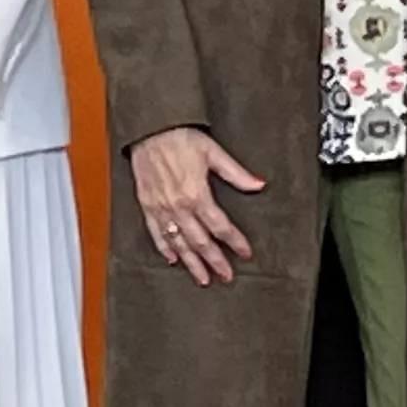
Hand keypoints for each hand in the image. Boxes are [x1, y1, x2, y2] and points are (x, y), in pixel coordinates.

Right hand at [130, 125, 263, 285]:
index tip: (245, 253)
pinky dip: (164, 248)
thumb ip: (236, 174)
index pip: (220, 226)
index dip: (234, 241)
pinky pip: (156, 233)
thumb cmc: (181, 137)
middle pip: (200, 241)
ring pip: (178, 243)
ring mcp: (161, 208)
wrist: (151, 128)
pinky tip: (173, 260)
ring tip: (203, 278)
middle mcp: (178, 205)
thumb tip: (259, 185)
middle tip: (226, 276)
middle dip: (215, 260)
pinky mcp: (147, 205)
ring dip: (192, 262)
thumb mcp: (214, 153)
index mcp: (197, 194)